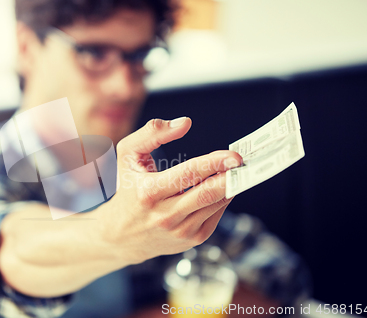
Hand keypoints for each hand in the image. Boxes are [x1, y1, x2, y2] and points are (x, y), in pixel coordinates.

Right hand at [94, 118, 242, 263]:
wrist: (122, 235)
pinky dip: (223, 198)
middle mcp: (165, 215)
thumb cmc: (128, 189)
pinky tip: (222, 186)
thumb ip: (153, 133)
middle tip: (244, 162)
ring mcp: (180, 230)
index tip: (234, 155)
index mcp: (149, 192)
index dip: (214, 163)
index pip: (188, 174)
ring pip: (216, 204)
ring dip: (230, 185)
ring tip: (236, 170)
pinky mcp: (192, 240)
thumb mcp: (128, 155)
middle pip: (208, 193)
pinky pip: (216, 215)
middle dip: (231, 176)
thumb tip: (185, 123)